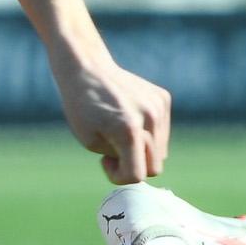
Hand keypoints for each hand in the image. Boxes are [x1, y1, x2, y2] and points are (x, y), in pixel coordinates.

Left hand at [50, 51, 170, 183]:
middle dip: (133, 164)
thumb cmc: (82, 107)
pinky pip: (161, 131)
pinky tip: (128, 116)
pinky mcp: (163, 98)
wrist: (87, 68)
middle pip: (154, 166)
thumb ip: (120, 159)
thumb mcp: (91, 142)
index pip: (137, 175)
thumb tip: (142, 166)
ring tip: (119, 131)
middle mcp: (150, 119)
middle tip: (112, 148)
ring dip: (142, 149)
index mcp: (129, 132)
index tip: (105, 161)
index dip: (119, 176)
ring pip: (161, 150)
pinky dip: (147, 131)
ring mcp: (159, 108)